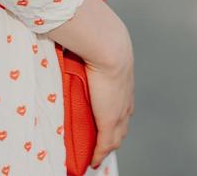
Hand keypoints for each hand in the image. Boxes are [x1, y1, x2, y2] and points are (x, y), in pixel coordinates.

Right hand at [86, 37, 134, 168]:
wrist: (109, 46)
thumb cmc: (99, 38)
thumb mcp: (96, 44)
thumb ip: (86, 44)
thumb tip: (70, 35)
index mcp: (124, 80)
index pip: (123, 104)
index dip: (117, 115)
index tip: (110, 121)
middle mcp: (125, 98)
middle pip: (123, 124)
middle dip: (114, 134)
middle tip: (103, 142)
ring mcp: (119, 110)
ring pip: (116, 136)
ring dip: (107, 146)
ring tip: (97, 152)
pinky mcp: (110, 120)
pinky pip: (105, 144)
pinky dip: (100, 154)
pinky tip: (94, 160)